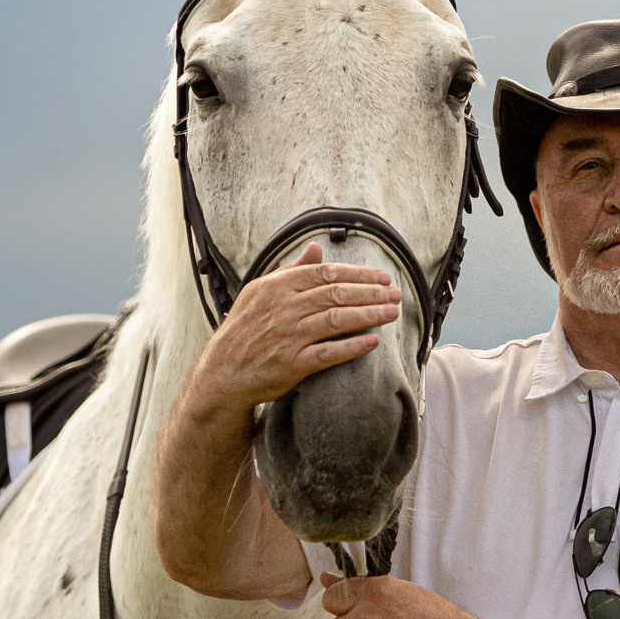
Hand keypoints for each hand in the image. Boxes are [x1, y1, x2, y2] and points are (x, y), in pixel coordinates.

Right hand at [189, 243, 400, 415]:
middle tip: (396, 294)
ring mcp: (288, 336)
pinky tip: (372, 342)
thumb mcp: (261, 291)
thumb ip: (292, 269)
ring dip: (369, 315)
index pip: (327, 274)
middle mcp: (284, 309)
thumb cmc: (246, 328)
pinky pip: (328, 353)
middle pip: (336, 295)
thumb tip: (316, 248)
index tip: (383, 277)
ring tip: (392, 313)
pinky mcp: (292, 364)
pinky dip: (351, 347)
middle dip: (371, 293)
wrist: (223, 370)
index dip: (359, 274)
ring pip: (336, 320)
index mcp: (278, 287)